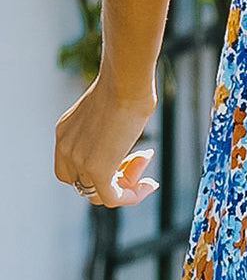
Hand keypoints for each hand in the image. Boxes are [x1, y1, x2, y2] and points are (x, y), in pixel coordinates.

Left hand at [54, 75, 158, 207]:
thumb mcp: (109, 107)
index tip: (127, 156)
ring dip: (128, 184)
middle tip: (140, 158)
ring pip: (100, 194)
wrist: (127, 81)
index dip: (99, 169)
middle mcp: (66, 149)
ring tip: (147, 161)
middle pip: (84, 184)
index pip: (72, 169)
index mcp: (64, 133)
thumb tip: (126, 130)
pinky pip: (113, 198)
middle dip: (113, 177)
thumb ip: (109, 126)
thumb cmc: (127, 84)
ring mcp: (79, 161)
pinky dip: (132, 196)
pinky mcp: (97, 169)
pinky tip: (149, 185)